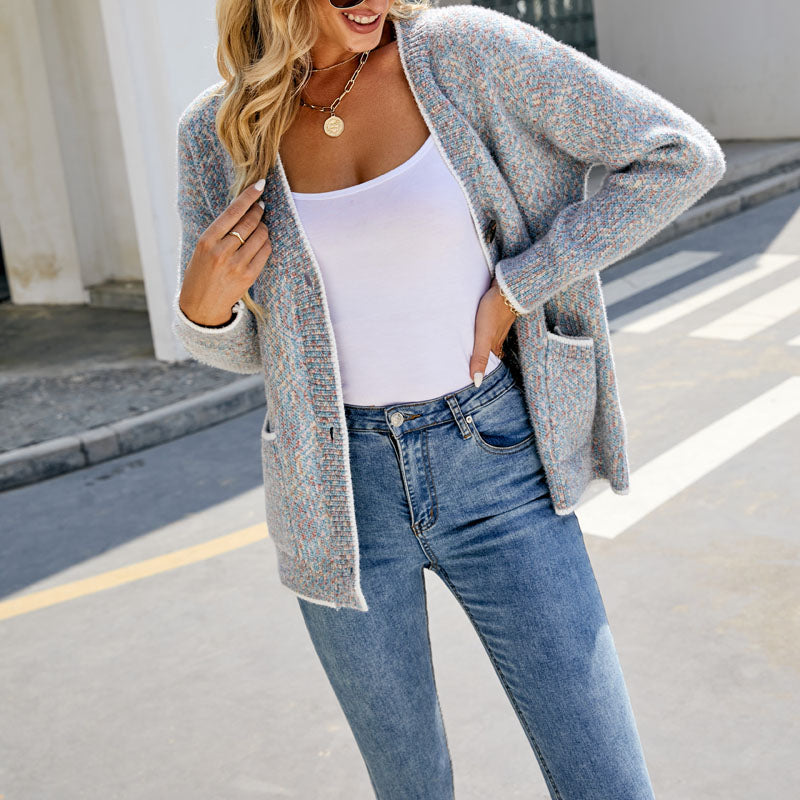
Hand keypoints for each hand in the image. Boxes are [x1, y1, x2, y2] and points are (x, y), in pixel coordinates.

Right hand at [178, 179, 271, 325]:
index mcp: (206, 240)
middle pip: (250, 222)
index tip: (260, 185)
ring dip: (264, 227)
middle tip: (261, 207)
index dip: (249, 196)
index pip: (232, 212)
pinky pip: (265, 252)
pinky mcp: (249, 276)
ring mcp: (236, 265)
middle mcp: (222, 251)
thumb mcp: (202, 248)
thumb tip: (245, 209)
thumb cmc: (201, 272)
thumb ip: (220, 231)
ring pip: (261, 236)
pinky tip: (261, 243)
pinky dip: (266, 243)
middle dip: (259, 211)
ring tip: (260, 227)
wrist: (201, 305)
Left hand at [470, 278, 517, 385]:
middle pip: (490, 351)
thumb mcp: (484, 337)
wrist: (506, 287)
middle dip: (484, 360)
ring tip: (475, 351)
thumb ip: (480, 357)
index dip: (485, 370)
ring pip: (490, 338)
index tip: (477, 380)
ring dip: (483, 345)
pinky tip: (479, 327)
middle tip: (475, 368)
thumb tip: (477, 382)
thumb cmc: (494, 311)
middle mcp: (498, 336)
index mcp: (495, 344)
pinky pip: (489, 325)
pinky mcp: (495, 311)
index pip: (491, 362)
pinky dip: (483, 330)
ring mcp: (498, 323)